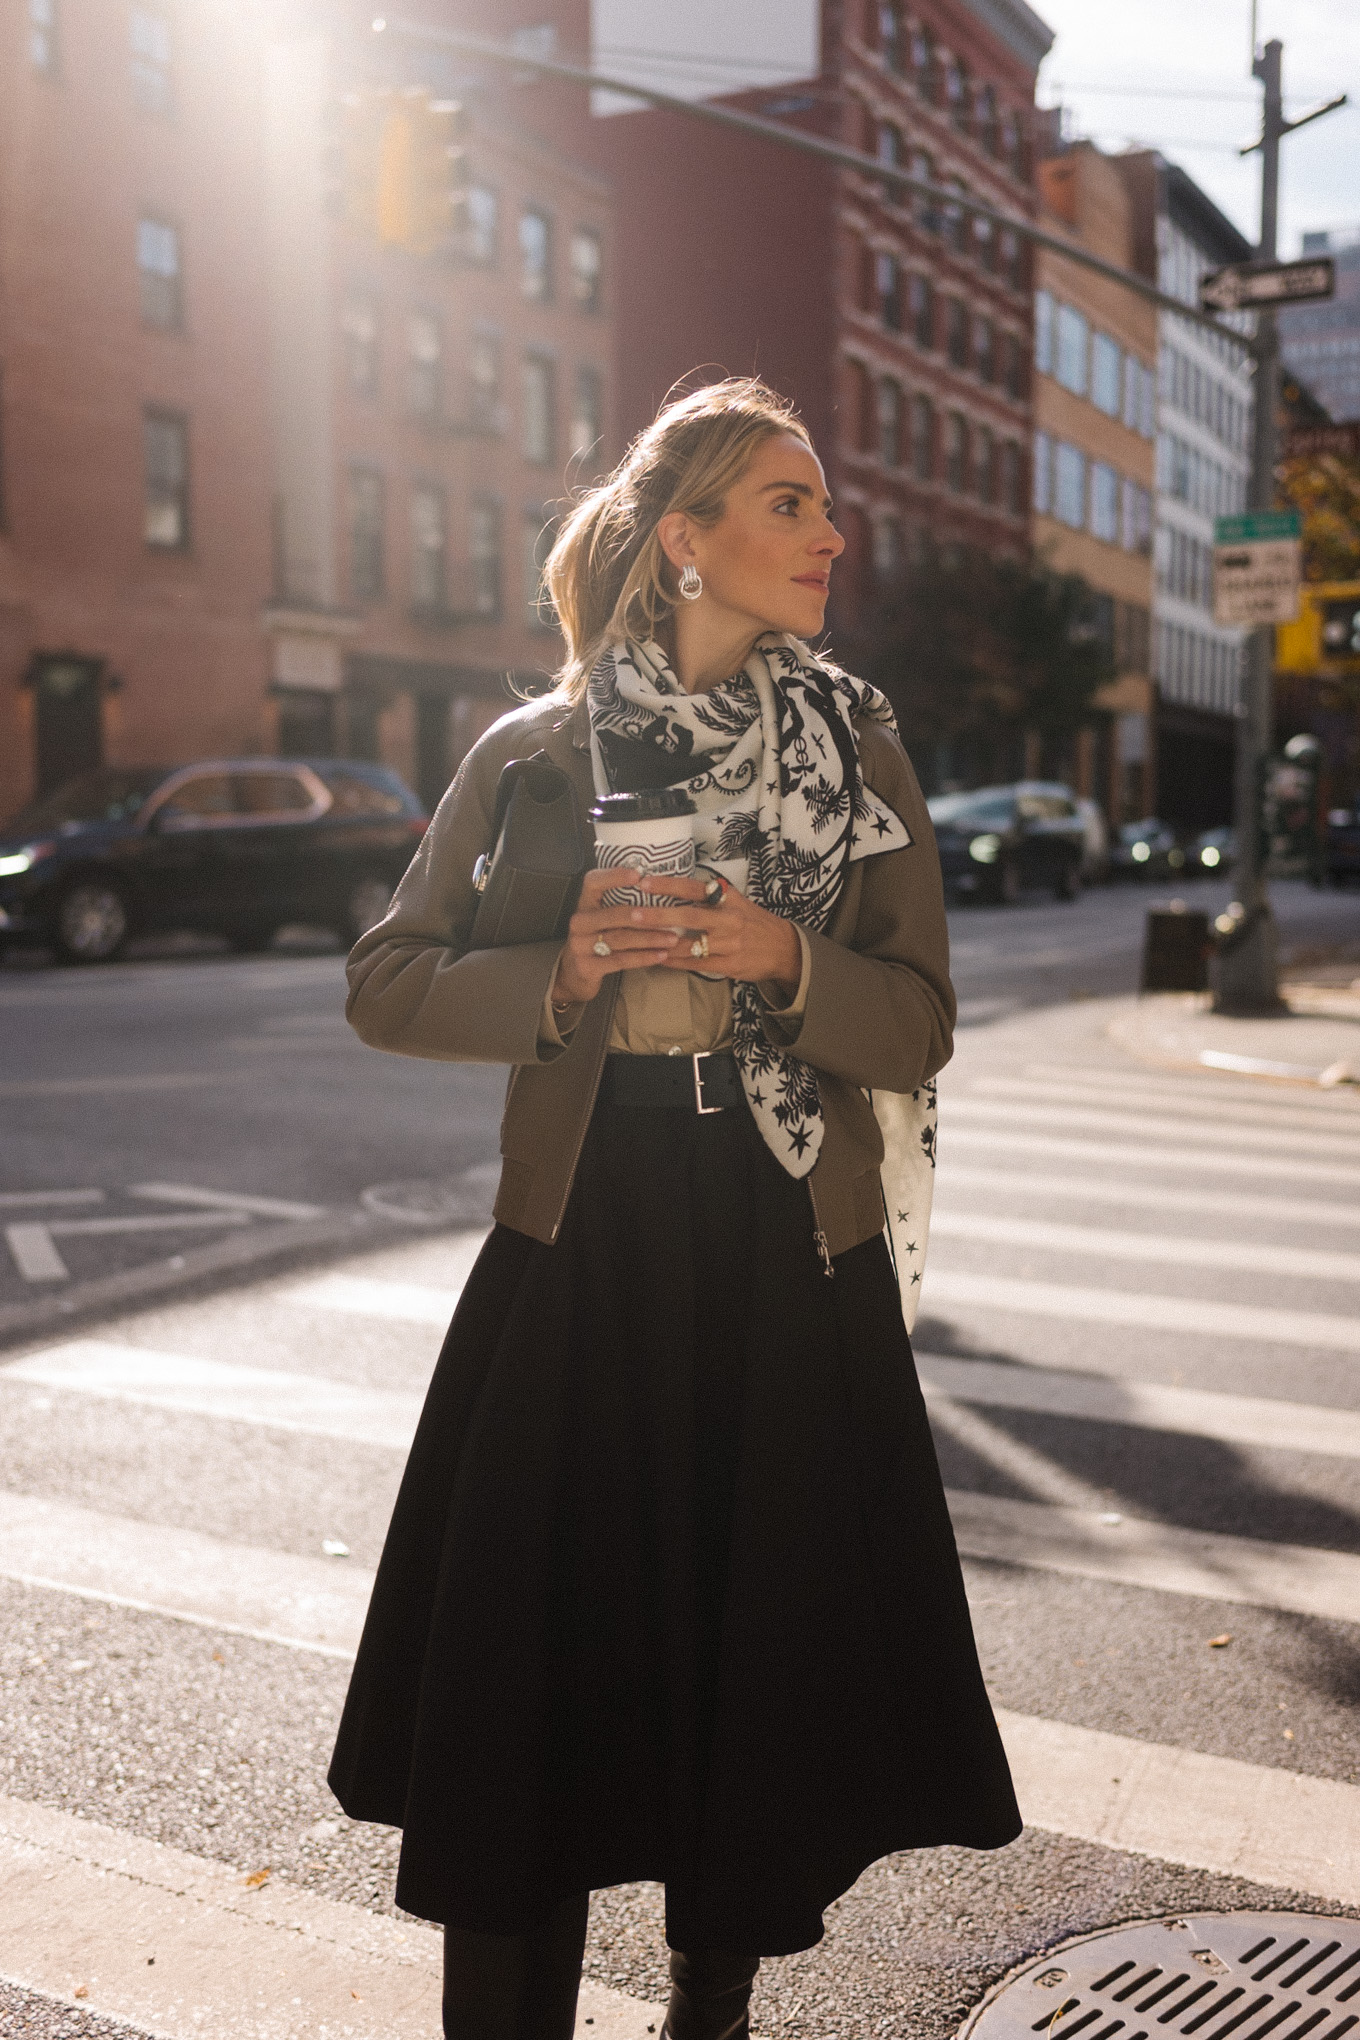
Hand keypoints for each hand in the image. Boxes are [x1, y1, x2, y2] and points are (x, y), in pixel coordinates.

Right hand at [552, 867, 686, 1004]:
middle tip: (672, 918)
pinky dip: (643, 958)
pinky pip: (620, 960)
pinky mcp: (587, 967)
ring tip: (672, 939)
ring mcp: (580, 945)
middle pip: (614, 914)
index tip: (639, 875)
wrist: (574, 974)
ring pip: (620, 939)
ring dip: (650, 939)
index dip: (614, 876)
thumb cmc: (597, 940)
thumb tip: (658, 887)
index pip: (593, 882)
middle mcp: (579, 922)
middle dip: (646, 917)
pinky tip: (661, 955)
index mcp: (584, 904)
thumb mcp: (601, 919)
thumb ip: (619, 904)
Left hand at [627, 877, 802, 993]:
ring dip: (661, 945)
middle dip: (659, 916)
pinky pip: (696, 965)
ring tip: (636, 941)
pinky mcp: (730, 966)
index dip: (669, 885)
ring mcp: (730, 945)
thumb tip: (676, 887)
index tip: (645, 881)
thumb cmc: (754, 921)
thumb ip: (712, 896)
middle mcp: (730, 920)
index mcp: (729, 899)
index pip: (695, 888)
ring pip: (689, 946)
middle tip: (632, 914)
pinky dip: (674, 963)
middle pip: (690, 917)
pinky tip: (657, 960)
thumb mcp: (738, 901)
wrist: (784, 949)